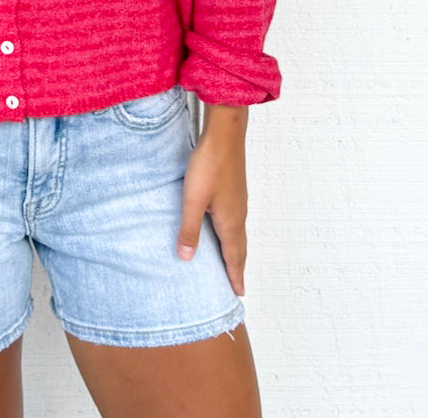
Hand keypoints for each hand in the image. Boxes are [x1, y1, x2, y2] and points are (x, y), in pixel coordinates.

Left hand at [176, 104, 248, 295]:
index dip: (235, 276)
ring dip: (235, 250)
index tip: (239, 294)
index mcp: (231, 222)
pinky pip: (235, 219)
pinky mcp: (234, 189)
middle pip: (239, 247)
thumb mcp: (194, 200)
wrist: (225, 133)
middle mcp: (238, 214)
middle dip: (237, 267)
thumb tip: (187, 258)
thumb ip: (189, 229)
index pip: (234, 257)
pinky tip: (223, 227)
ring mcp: (238, 200)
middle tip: (237, 284)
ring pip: (238, 233)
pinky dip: (232, 233)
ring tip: (230, 261)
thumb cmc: (210, 165)